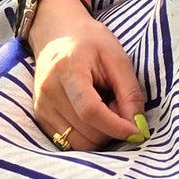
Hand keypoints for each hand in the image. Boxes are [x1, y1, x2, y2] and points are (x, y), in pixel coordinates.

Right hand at [28, 0, 145, 150]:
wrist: (57, 34)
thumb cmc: (91, 42)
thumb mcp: (117, 58)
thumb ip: (130, 93)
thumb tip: (138, 127)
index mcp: (67, 70)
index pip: (90, 111)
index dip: (116, 126)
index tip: (137, 133)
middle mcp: (49, 91)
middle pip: (86, 131)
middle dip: (111, 129)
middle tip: (119, 107)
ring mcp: (41, 106)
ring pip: (78, 143)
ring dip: (100, 135)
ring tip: (105, 109)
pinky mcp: (40, 118)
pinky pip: (68, 142)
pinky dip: (87, 136)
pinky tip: (91, 115)